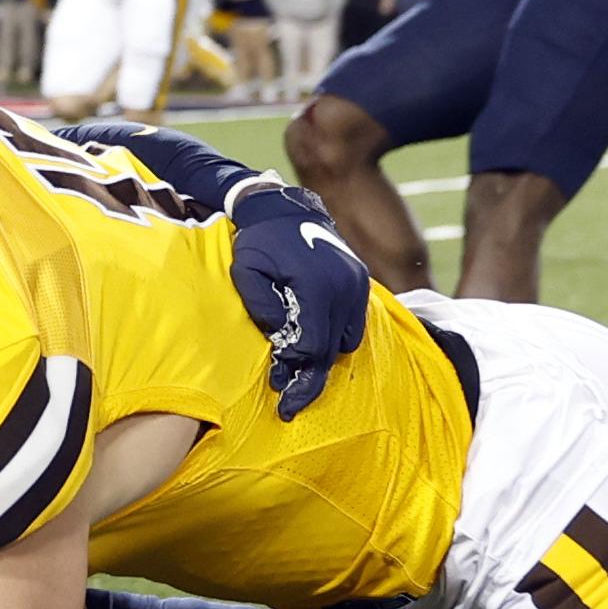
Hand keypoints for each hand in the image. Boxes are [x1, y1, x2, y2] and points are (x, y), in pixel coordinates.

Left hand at [228, 184, 372, 419]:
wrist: (284, 206)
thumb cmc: (259, 242)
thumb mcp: (247, 274)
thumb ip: (263, 309)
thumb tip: (282, 340)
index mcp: (316, 287)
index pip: (311, 347)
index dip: (294, 372)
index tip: (278, 388)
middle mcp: (344, 288)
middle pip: (330, 351)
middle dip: (309, 378)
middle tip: (289, 402)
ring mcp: (357, 285)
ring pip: (345, 342)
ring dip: (322, 357)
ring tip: (297, 367)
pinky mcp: (360, 282)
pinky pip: (353, 325)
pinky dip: (334, 338)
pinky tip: (313, 341)